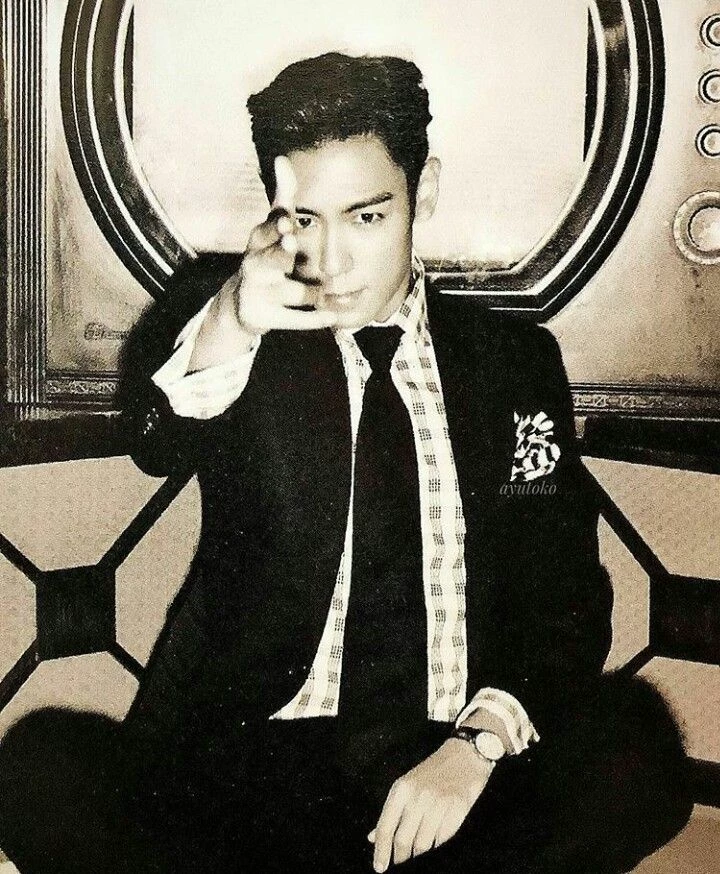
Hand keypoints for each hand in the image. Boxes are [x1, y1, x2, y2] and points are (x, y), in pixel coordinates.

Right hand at [231, 155, 334, 334]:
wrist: (242, 303)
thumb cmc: (266, 256)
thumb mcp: (270, 228)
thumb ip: (282, 197)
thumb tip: (282, 159)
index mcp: (258, 243)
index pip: (266, 231)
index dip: (275, 227)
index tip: (287, 222)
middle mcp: (256, 266)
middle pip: (270, 259)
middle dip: (279, 253)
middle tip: (290, 245)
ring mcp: (260, 293)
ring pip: (291, 292)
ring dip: (310, 292)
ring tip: (322, 292)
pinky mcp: (266, 317)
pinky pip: (294, 320)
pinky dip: (313, 320)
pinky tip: (332, 318)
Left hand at [368, 739, 493, 871]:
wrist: (464, 755)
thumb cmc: (433, 771)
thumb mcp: (407, 785)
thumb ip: (391, 812)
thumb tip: (372, 837)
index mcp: (401, 789)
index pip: (385, 827)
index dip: (380, 851)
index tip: (379, 868)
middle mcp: (417, 796)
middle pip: (403, 840)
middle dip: (400, 857)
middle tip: (401, 860)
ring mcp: (438, 803)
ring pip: (423, 845)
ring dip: (419, 852)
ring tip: (419, 848)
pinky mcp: (457, 809)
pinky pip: (442, 839)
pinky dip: (437, 843)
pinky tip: (436, 836)